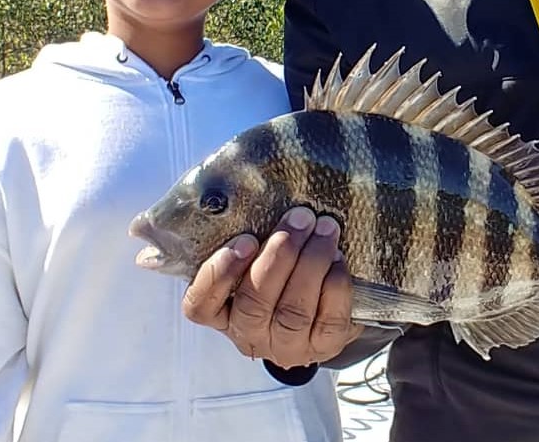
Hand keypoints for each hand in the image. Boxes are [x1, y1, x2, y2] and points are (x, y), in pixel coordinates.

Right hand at [180, 206, 362, 368]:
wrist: (324, 312)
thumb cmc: (283, 274)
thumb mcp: (257, 259)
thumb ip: (252, 239)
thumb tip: (259, 191)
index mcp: (224, 313)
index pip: (200, 306)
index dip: (218, 275)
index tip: (245, 240)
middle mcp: (250, 335)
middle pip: (254, 303)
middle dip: (280, 255)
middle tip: (300, 218)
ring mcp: (287, 347)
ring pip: (293, 311)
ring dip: (311, 263)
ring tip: (325, 229)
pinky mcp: (323, 348)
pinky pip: (329, 320)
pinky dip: (335, 284)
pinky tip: (338, 259)